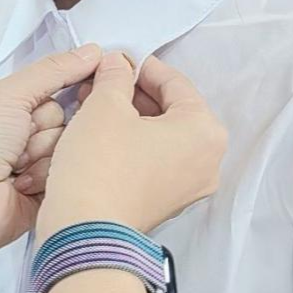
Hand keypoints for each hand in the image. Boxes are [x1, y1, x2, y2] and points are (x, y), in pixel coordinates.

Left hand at [0, 46, 102, 292]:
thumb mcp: (8, 95)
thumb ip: (51, 72)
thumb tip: (94, 50)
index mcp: (3, 109)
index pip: (50, 87)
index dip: (68, 84)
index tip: (88, 78)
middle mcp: (18, 135)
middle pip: (62, 115)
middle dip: (43, 125)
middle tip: (21, 137)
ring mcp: (32, 166)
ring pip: (67, 145)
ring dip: (42, 153)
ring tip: (15, 167)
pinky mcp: (45, 194)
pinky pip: (66, 173)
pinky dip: (46, 177)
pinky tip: (22, 186)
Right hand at [37, 51, 226, 242]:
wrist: (84, 232)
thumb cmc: (100, 166)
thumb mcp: (103, 105)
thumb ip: (115, 76)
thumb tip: (117, 64)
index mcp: (205, 131)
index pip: (176, 83)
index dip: (141, 66)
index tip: (117, 60)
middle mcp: (208, 161)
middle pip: (173, 112)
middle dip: (135, 95)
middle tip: (102, 84)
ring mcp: (190, 188)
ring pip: (163, 139)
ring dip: (133, 120)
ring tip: (96, 109)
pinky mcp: (167, 205)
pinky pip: (157, 164)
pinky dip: (135, 147)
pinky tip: (103, 139)